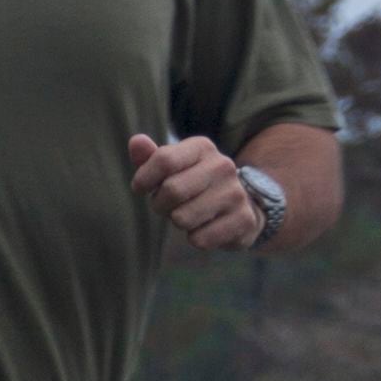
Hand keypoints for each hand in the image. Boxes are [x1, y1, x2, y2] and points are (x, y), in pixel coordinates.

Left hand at [130, 132, 263, 249]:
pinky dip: (196, 238)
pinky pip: (199, 239)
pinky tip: (206, 227)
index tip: (141, 188)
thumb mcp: (172, 167)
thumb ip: (151, 156)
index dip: (144, 179)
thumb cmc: (193, 184)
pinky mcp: (244, 220)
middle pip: (172, 190)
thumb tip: (136, 141)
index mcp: (202, 147)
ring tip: (189, 214)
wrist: (240, 206)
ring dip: (178, 221)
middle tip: (168, 205)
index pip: (164, 159)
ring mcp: (236, 193)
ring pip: (183, 218)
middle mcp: (223, 165)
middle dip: (160, 204)